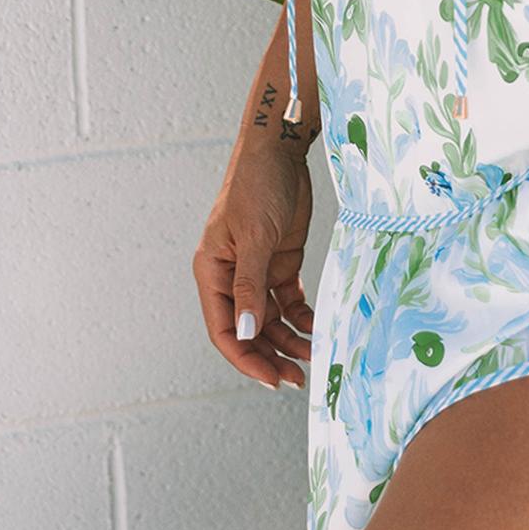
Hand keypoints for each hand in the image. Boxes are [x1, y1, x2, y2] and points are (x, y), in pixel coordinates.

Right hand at [191, 141, 315, 390]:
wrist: (281, 150)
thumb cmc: (258, 186)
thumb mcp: (255, 237)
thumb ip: (250, 286)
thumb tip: (247, 333)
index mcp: (212, 271)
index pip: (224, 329)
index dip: (246, 358)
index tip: (272, 378)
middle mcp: (231, 275)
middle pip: (249, 330)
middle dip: (270, 356)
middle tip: (297, 379)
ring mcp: (257, 270)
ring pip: (270, 320)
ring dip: (289, 341)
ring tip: (312, 359)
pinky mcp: (280, 261)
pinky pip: (289, 301)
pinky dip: (302, 318)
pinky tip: (316, 330)